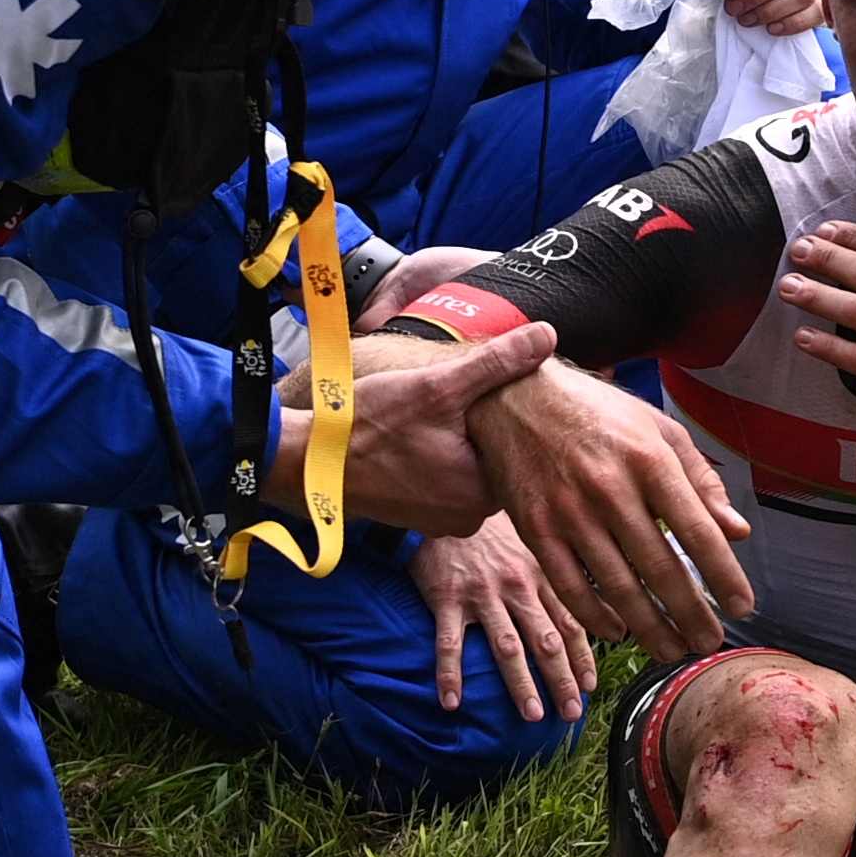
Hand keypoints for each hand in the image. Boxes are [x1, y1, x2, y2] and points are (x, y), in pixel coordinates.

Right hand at [327, 316, 556, 533]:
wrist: (306, 461)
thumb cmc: (369, 426)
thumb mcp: (438, 386)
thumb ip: (496, 362)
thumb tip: (549, 334)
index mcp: (484, 495)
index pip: (521, 452)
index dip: (508, 417)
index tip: (491, 394)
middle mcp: (468, 519)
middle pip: (495, 463)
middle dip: (484, 432)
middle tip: (459, 402)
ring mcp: (440, 522)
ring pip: (468, 472)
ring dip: (460, 445)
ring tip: (437, 417)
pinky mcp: (416, 518)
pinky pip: (444, 484)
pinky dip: (438, 460)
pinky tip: (419, 436)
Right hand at [411, 512, 590, 721]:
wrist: (447, 496)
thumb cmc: (494, 528)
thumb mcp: (535, 541)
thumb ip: (560, 573)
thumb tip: (600, 601)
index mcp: (542, 574)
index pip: (570, 623)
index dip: (583, 657)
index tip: (591, 687)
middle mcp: (517, 586)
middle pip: (545, 640)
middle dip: (562, 679)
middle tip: (572, 712)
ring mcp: (482, 593)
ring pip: (506, 645)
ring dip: (521, 683)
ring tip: (532, 715)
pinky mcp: (446, 598)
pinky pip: (448, 642)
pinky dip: (450, 674)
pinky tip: (452, 703)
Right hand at [463, 357, 756, 651]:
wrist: (514, 398)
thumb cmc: (598, 414)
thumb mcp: (658, 429)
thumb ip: (701, 481)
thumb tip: (737, 532)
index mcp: (650, 460)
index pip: (698, 531)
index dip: (724, 576)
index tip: (742, 608)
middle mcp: (610, 488)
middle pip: (661, 568)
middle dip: (691, 614)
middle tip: (709, 643)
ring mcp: (569, 511)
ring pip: (618, 586)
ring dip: (650, 627)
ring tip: (672, 649)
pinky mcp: (535, 528)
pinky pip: (570, 586)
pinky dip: (596, 617)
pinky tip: (619, 631)